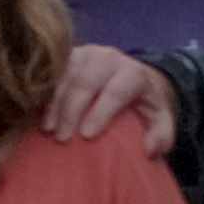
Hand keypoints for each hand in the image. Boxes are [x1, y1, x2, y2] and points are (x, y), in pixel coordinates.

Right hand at [53, 44, 178, 150]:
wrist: (132, 74)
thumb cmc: (144, 102)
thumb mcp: (161, 118)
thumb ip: (162, 135)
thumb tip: (149, 150)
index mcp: (133, 74)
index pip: (116, 91)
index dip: (101, 112)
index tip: (87, 135)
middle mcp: (109, 58)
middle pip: (86, 82)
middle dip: (72, 110)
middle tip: (63, 137)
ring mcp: (86, 53)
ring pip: (66, 76)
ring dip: (55, 103)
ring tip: (48, 129)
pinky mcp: (69, 54)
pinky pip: (53, 72)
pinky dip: (46, 94)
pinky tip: (40, 114)